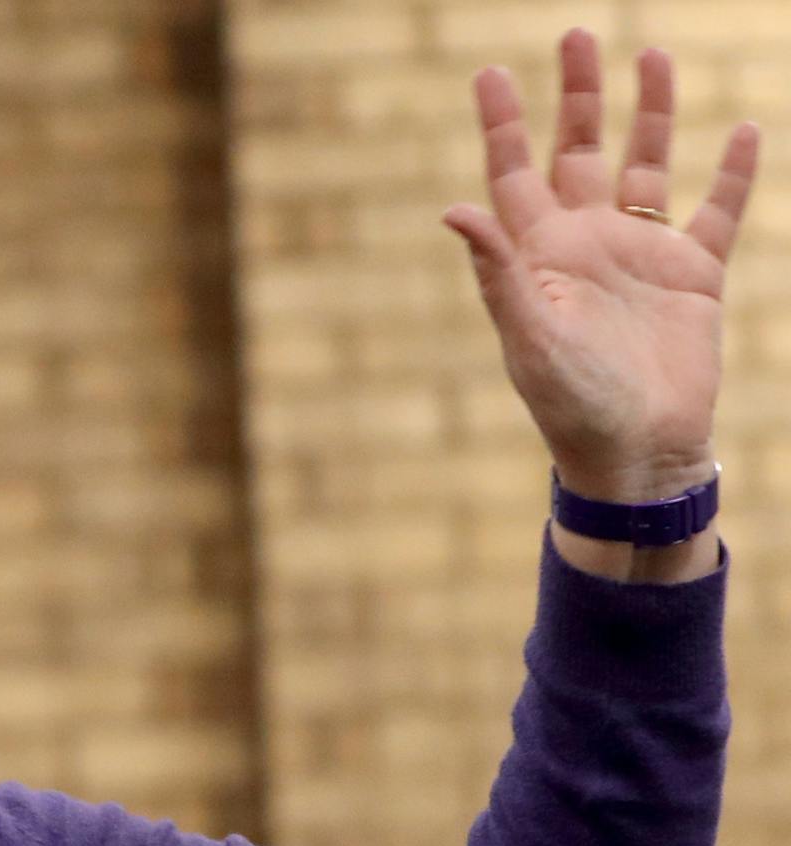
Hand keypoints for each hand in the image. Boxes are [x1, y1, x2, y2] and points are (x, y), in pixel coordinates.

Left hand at [444, 29, 760, 501]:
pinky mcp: (694, 274)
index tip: (489, 74)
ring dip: (649, 113)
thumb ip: (498, 271)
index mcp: (536, 257)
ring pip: (646, 164)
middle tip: (574, 35)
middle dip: (576, 96)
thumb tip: (455, 209)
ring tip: (649, 54)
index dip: (501, 125)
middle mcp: (585, 244)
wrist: (636, 453)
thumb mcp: (530, 337)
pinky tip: (742, 127)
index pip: (512, 175)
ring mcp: (641, 254)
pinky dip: (733, 171)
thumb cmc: (572, 404)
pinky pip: (718, 210)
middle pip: (577, 152)